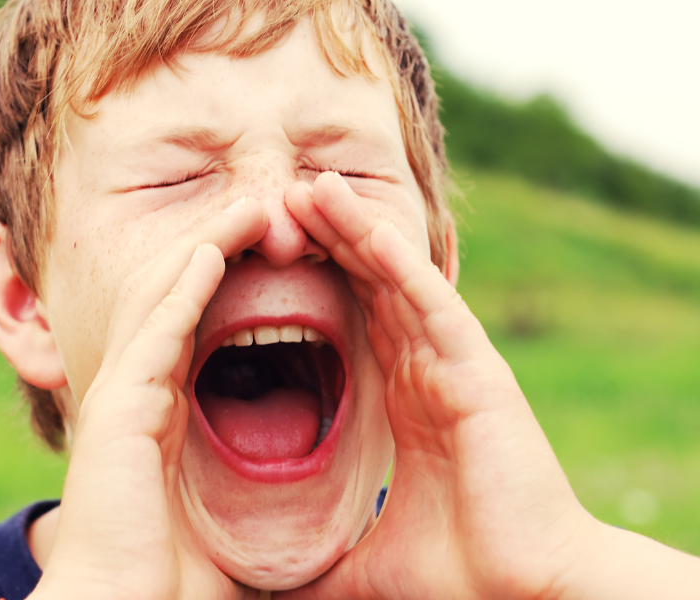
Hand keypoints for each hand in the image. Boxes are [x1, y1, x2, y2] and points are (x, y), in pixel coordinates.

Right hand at [30, 198, 267, 599]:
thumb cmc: (166, 582)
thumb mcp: (220, 521)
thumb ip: (247, 497)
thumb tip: (301, 507)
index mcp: (154, 420)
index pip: (189, 330)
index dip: (225, 287)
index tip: (270, 260)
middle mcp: (131, 396)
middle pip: (172, 298)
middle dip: (215, 249)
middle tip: (263, 212)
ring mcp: (119, 395)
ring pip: (160, 296)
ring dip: (205, 246)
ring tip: (250, 208)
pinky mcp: (118, 403)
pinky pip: (157, 325)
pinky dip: (187, 281)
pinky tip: (218, 246)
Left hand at [277, 172, 594, 598]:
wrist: (522, 595)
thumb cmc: (458, 574)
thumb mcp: (359, 558)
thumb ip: (313, 553)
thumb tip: (263, 577)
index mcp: (403, 399)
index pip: (351, 320)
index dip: (314, 280)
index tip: (267, 250)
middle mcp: (427, 370)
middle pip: (368, 285)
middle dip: (328, 237)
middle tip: (282, 196)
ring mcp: (453, 365)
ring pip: (396, 280)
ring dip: (355, 229)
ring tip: (310, 185)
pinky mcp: (477, 371)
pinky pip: (432, 304)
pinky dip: (398, 263)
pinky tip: (364, 227)